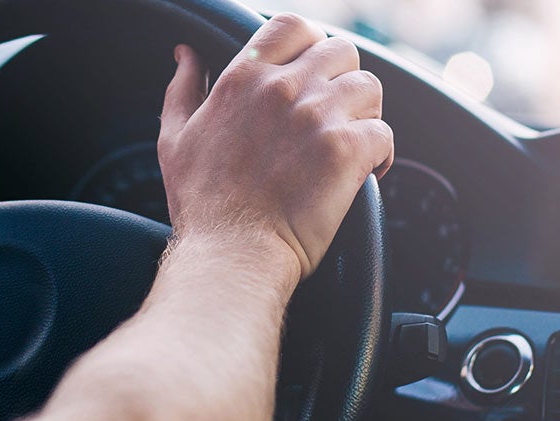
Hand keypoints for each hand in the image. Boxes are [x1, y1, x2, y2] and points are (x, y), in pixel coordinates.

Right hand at [157, 13, 393, 277]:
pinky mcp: (346, 151)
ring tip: (351, 142)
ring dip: (365, 113)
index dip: (311, 42)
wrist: (232, 254)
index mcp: (244, 78)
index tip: (313, 69)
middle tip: (335, 114)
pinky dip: (381, 153)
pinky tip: (366, 172)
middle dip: (343, 79)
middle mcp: (283, 89)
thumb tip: (186, 54)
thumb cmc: (202, 205)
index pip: (293, 26)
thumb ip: (183, 88)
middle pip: (341, 51)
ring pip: (369, 86)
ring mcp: (318, 117)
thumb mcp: (175, 137)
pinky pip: (384, 132)